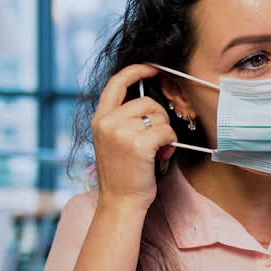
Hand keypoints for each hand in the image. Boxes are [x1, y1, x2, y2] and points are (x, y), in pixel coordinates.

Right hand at [90, 64, 177, 211]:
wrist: (120, 202)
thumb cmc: (123, 173)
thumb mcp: (113, 140)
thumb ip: (123, 118)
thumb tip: (149, 100)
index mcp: (100, 118)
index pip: (117, 82)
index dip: (136, 71)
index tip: (152, 68)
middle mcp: (107, 122)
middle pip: (146, 102)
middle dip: (159, 118)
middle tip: (157, 139)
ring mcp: (121, 132)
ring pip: (158, 116)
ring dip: (165, 132)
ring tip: (156, 151)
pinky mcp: (138, 144)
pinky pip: (166, 131)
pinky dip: (170, 143)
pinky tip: (162, 155)